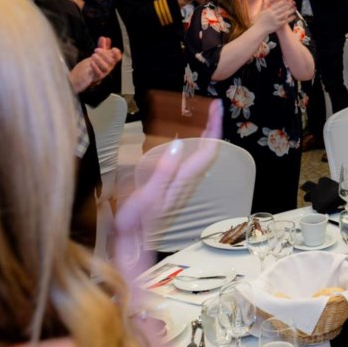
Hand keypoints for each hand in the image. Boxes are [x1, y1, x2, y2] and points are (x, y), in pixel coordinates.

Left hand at [69, 37, 122, 92]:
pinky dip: (95, 67)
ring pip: (106, 68)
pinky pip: (99, 73)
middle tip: (96, 50)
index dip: (117, 53)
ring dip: (100, 60)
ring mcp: (102, 73)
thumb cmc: (88, 67)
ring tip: (93, 56)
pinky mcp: (96, 78)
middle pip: (112, 62)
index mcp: (108, 62)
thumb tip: (104, 38)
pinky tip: (91, 62)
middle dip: (105, 54)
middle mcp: (107, 68)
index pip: (117, 58)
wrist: (79, 77)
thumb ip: (101, 47)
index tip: (112, 49)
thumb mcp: (96, 54)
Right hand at [112, 102, 221, 286]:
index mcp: (183, 179)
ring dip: (205, 134)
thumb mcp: (149, 193)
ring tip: (205, 116)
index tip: (216, 107)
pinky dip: (193, 144)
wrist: (131, 240)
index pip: (208, 149)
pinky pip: (189, 159)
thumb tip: (181, 143)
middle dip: (213, 126)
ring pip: (200, 153)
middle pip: (208, 149)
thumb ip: (164, 169)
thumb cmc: (137, 219)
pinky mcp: (172, 184)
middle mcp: (186, 179)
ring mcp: (180, 182)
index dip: (214, 127)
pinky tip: (187, 139)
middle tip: (214, 106)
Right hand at [255, 0, 294, 34]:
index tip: (287, 0)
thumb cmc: (260, 21)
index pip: (277, 5)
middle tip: (293, 3)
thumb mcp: (262, 11)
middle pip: (282, 9)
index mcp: (269, 10)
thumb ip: (265, 5)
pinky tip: (294, 16)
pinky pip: (285, 21)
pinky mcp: (278, 25)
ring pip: (285, 14)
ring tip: (295, 9)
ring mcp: (275, 20)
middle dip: (288, 5)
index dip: (283, 2)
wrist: (259, 29)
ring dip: (291, 11)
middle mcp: (273, 14)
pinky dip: (290, 18)